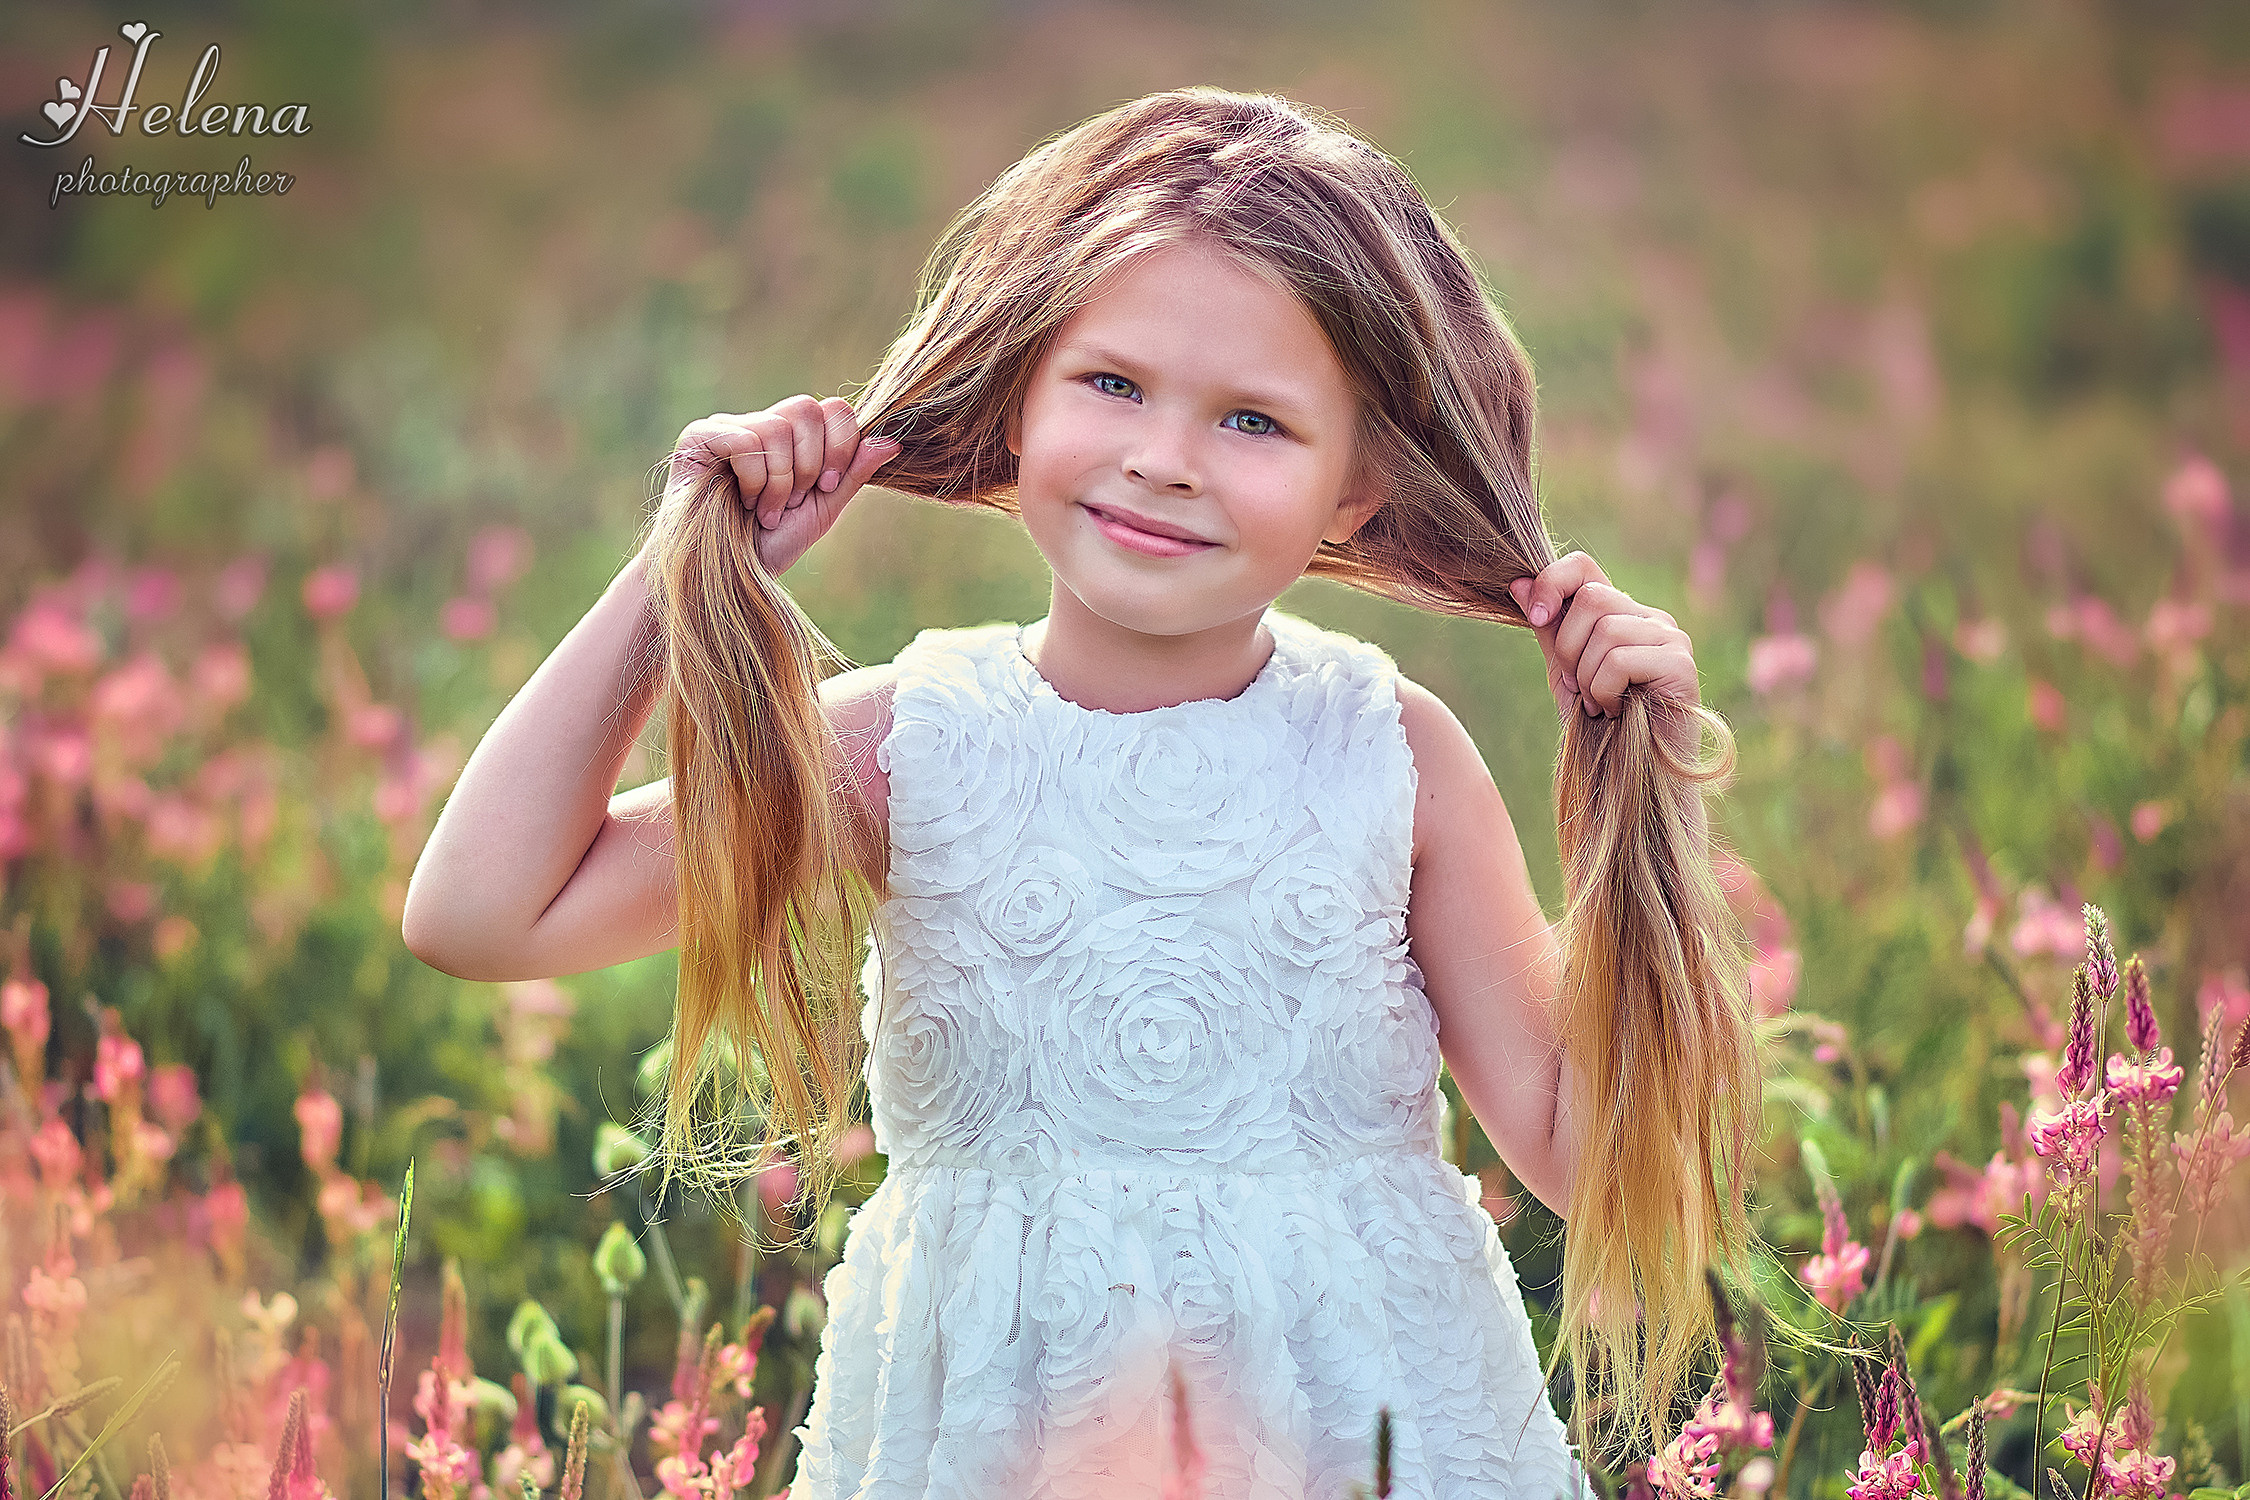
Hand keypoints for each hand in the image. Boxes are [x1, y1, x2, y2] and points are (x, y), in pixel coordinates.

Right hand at [660, 395, 899, 575]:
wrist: (724, 579)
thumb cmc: (769, 547)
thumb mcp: (822, 511)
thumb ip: (852, 475)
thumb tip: (891, 441)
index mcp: (793, 439)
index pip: (833, 409)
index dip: (840, 446)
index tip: (826, 488)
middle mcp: (761, 425)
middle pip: (807, 407)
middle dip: (809, 465)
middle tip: (792, 502)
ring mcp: (728, 427)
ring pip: (777, 427)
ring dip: (779, 482)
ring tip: (764, 512)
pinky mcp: (699, 437)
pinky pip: (744, 439)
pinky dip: (753, 479)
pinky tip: (742, 503)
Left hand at [1508, 551, 1700, 721]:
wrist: (1631, 777)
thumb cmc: (1600, 727)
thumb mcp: (1564, 670)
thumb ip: (1548, 627)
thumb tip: (1516, 583)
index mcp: (1621, 613)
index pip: (1582, 566)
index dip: (1551, 582)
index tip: (1534, 617)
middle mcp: (1650, 618)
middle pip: (1591, 597)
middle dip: (1568, 649)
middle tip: (1577, 687)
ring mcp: (1670, 638)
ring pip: (1606, 631)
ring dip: (1587, 678)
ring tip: (1599, 705)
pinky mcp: (1680, 664)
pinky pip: (1620, 660)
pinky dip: (1605, 692)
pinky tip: (1617, 712)